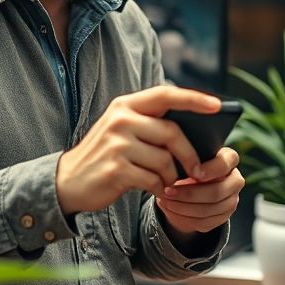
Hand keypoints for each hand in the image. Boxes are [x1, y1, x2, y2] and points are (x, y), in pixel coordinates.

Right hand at [55, 85, 220, 215]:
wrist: (67, 182)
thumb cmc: (104, 156)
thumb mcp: (121, 130)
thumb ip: (150, 124)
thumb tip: (194, 132)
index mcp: (125, 106)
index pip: (165, 94)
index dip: (194, 98)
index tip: (218, 106)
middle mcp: (121, 120)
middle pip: (172, 132)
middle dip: (190, 154)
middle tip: (197, 170)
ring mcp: (117, 144)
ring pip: (165, 159)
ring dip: (172, 176)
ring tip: (168, 182)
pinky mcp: (116, 169)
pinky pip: (153, 179)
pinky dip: (160, 188)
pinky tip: (155, 190)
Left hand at [156, 147, 243, 237]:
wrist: (194, 183)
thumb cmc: (191, 164)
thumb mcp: (191, 156)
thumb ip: (188, 160)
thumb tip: (174, 168)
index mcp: (230, 159)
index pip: (223, 165)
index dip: (208, 171)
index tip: (191, 173)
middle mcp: (236, 181)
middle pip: (216, 192)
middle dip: (188, 194)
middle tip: (168, 191)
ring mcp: (232, 201)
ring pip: (208, 210)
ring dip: (182, 208)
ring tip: (165, 201)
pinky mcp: (223, 217)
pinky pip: (204, 223)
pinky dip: (183, 218)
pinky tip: (170, 210)